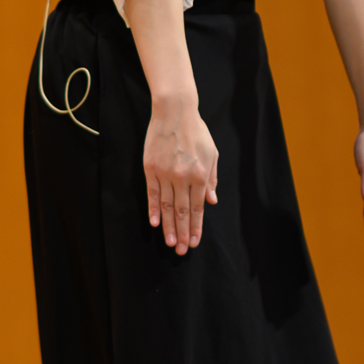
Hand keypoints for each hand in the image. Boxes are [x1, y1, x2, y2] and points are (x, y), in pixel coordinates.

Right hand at [144, 97, 218, 253]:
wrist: (175, 112)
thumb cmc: (197, 132)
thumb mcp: (212, 153)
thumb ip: (212, 178)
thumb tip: (212, 201)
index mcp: (201, 175)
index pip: (198, 208)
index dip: (196, 226)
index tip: (195, 242)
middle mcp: (184, 177)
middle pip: (182, 211)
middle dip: (183, 233)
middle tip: (182, 251)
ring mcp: (166, 173)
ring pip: (166, 206)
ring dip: (169, 227)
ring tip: (171, 243)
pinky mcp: (151, 168)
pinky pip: (152, 193)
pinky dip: (153, 209)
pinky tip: (154, 223)